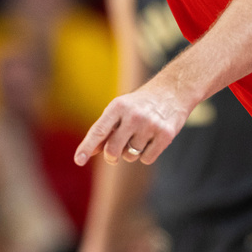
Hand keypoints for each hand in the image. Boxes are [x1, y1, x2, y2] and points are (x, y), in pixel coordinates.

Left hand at [75, 83, 189, 166]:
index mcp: (118, 106)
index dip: (87, 146)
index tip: (78, 160)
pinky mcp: (165, 134)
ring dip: (132, 152)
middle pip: (113, 150)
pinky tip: (152, 140)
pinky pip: (147, 159)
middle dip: (111, 156)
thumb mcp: (120, 110)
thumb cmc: (140, 104)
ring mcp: (150, 125)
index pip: (99, 130)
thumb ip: (105, 130)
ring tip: (141, 135)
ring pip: (131, 156)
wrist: (172, 91)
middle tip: (115, 154)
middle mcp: (133, 115)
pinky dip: (147, 154)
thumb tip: (90, 152)